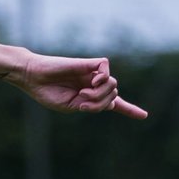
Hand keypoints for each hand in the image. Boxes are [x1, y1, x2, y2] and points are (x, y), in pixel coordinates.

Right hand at [15, 55, 146, 119]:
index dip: (129, 110)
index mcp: (89, 98)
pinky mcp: (89, 63)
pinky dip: (102, 78)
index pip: (114, 104)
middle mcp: (94, 85)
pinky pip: (106, 69)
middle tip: (82, 103)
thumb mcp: (71, 107)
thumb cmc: (48, 93)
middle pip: (113, 96)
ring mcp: (92, 74)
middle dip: (101, 104)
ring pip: (112, 85)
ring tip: (82, 93)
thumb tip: (111, 101)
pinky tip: (91, 81)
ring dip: (99, 94)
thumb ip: (92, 106)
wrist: (34, 78)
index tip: (144, 116)